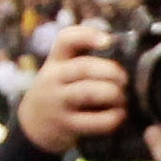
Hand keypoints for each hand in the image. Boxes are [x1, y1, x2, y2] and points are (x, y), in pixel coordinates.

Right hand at [16, 22, 125, 155]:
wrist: (34, 123)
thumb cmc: (61, 90)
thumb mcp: (63, 69)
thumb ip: (86, 57)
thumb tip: (123, 49)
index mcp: (56, 60)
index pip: (66, 39)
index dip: (88, 36)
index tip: (108, 41)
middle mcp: (53, 78)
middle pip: (84, 67)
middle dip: (111, 71)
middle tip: (125, 79)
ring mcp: (58, 102)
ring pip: (88, 92)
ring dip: (113, 93)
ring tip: (123, 97)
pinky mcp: (66, 125)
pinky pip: (94, 121)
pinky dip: (113, 117)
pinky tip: (120, 114)